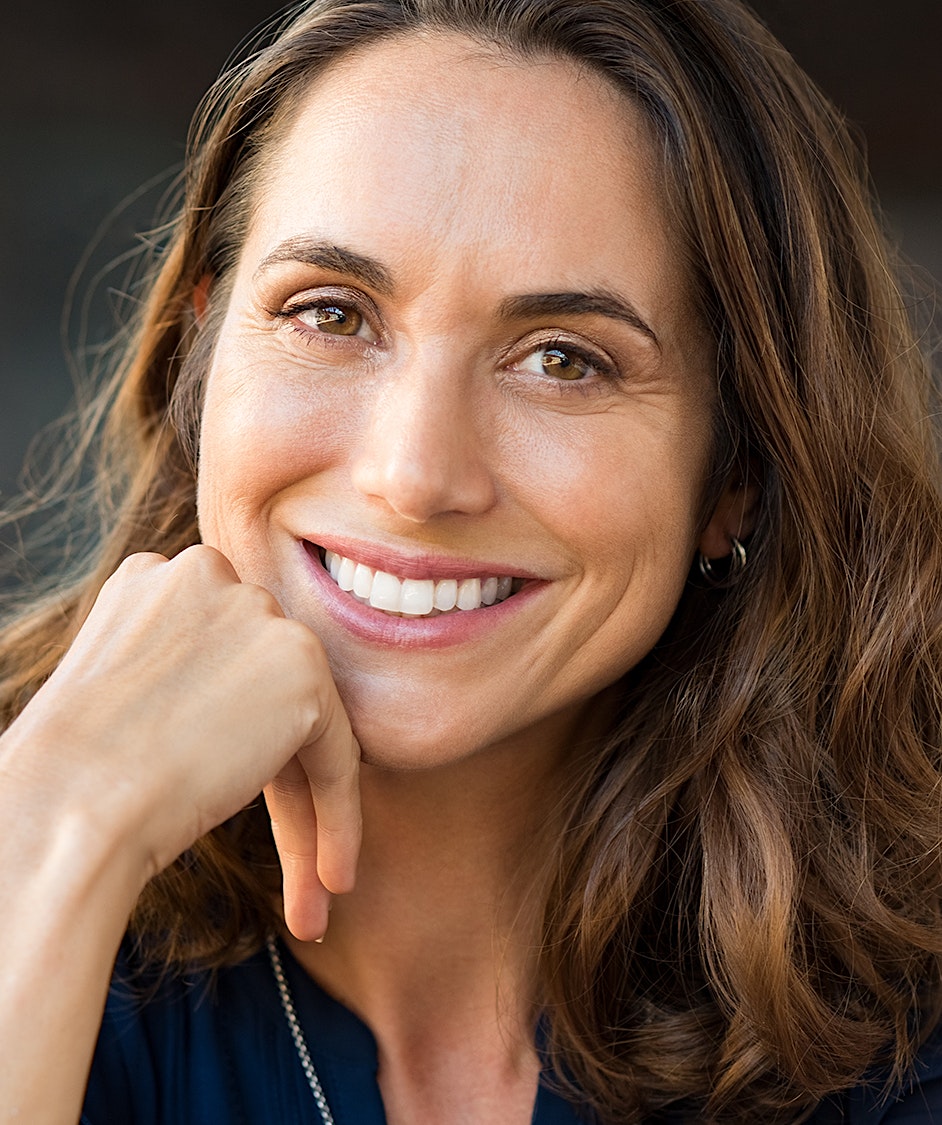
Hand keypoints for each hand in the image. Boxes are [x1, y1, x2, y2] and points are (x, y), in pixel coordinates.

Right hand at [4, 544, 359, 937]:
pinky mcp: (302, 667)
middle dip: (273, 774)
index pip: (222, 661)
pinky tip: (331, 880)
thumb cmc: (71, 771)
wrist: (67, 802)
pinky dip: (339, 819)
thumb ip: (184, 675)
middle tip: (284, 854)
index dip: (229, 735)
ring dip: (308, 810)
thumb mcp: (121, 690)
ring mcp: (260, 616)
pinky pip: (337, 754)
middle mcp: (213, 576)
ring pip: (304, 724)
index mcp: (159, 578)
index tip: (222, 793)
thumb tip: (229, 709)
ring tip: (313, 889)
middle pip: (264, 691)